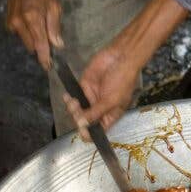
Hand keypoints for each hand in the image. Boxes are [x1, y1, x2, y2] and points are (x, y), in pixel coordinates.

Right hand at [6, 0, 62, 68]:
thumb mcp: (54, 6)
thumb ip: (54, 26)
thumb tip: (58, 45)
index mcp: (33, 18)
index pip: (40, 44)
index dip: (44, 57)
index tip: (49, 67)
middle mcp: (20, 23)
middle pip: (32, 46)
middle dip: (41, 46)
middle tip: (49, 37)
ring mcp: (12, 23)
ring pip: (26, 42)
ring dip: (34, 39)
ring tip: (39, 24)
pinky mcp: (8, 23)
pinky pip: (20, 35)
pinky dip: (27, 32)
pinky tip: (30, 21)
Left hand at [63, 0, 188, 138]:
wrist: (121, 57)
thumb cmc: (122, 81)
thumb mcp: (112, 101)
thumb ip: (96, 113)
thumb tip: (82, 125)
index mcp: (110, 115)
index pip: (98, 131)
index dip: (89, 133)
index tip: (82, 130)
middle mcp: (99, 109)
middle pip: (85, 122)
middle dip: (79, 119)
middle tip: (78, 113)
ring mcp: (91, 98)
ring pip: (77, 110)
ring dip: (73, 109)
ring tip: (73, 103)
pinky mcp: (83, 86)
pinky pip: (74, 96)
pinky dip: (69, 99)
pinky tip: (67, 97)